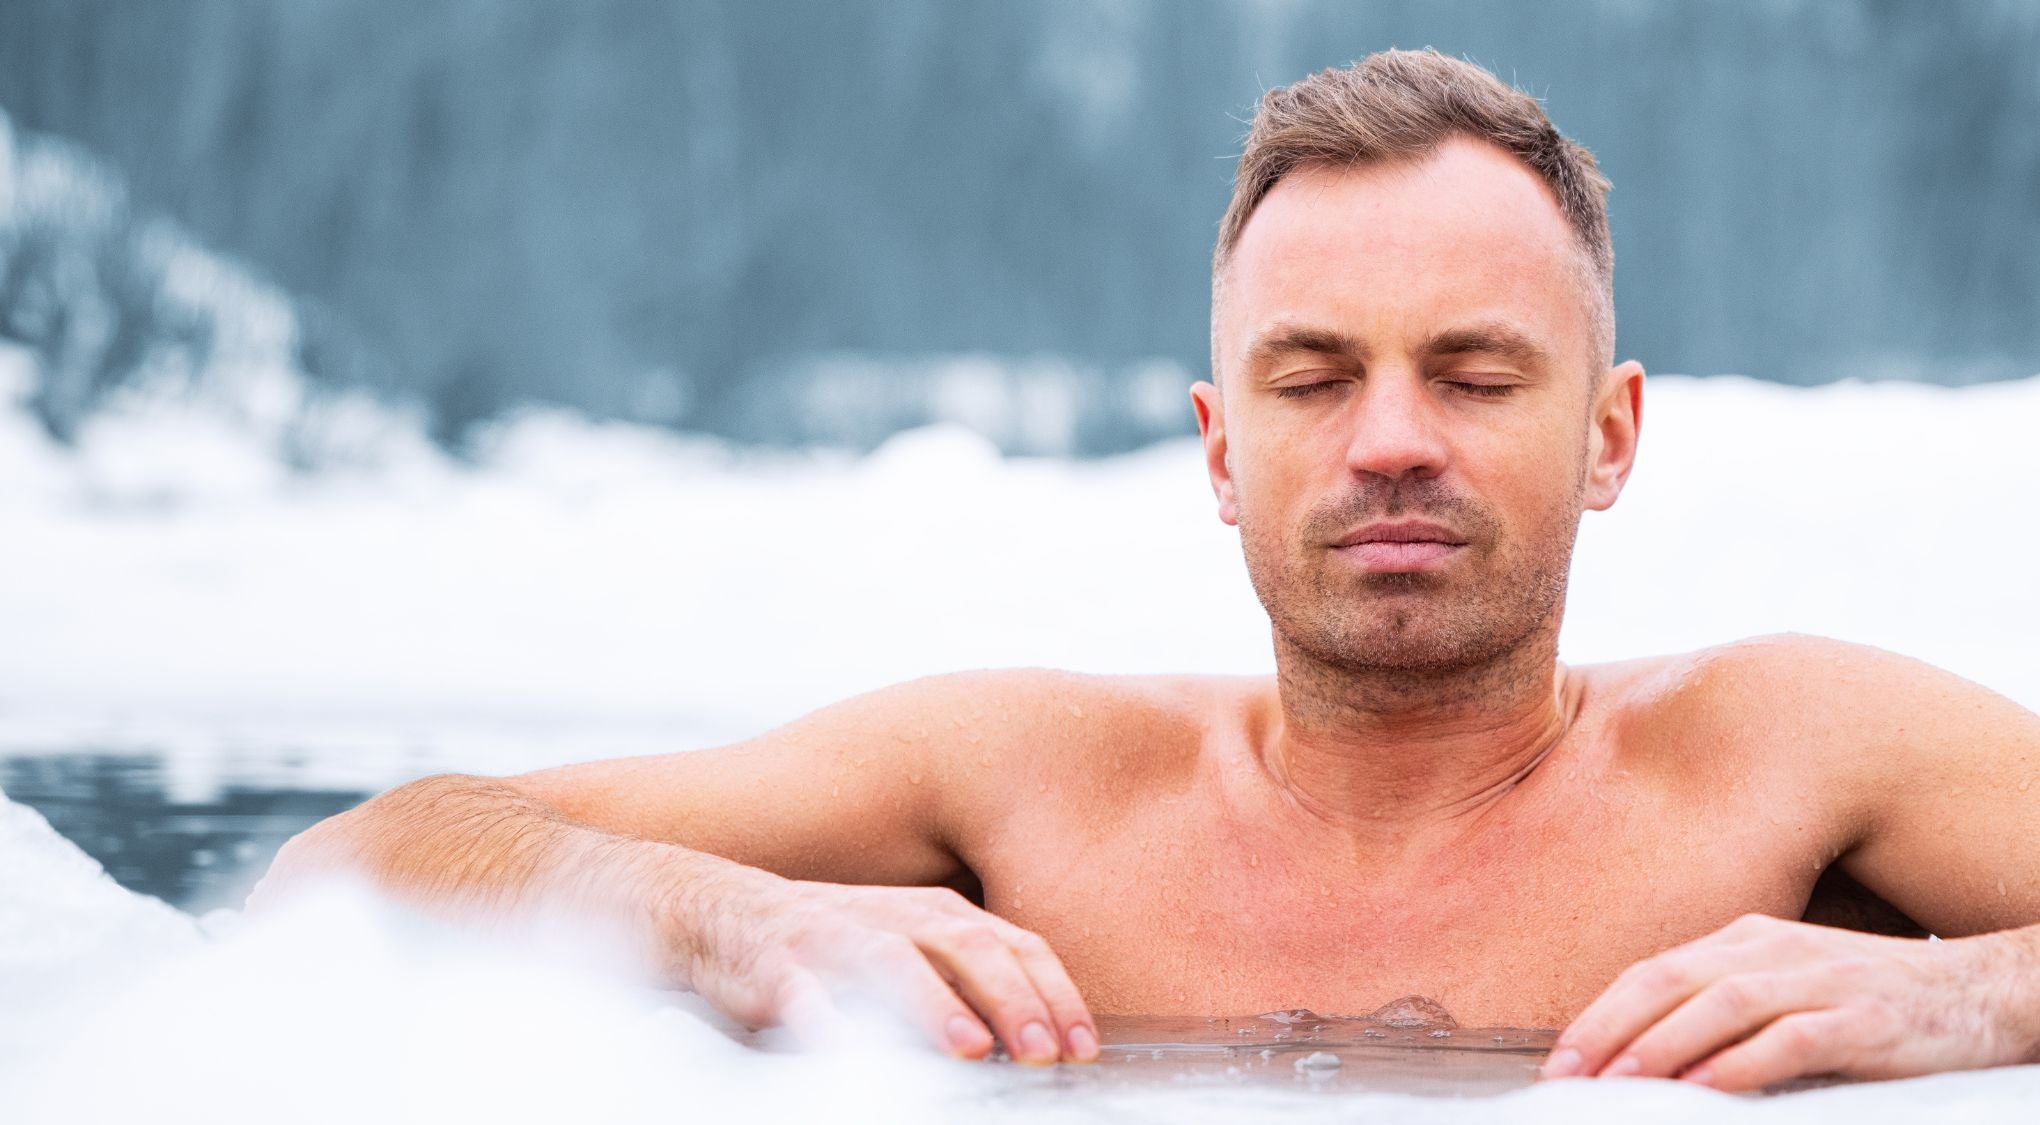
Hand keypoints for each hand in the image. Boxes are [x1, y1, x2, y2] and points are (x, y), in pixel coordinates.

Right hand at [678, 872, 1098, 1064]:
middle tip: (1043, 1050)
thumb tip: (1039, 1036)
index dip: (1055, 994)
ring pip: (894, 961)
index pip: (1015, 946)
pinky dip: (832, 1022)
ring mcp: (837, 937)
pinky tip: (850, 1050)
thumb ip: (970, 982)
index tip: (1083, 1045)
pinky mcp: (780, 966)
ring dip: (935, 1005)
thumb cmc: (836, 944)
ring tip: (968, 1047)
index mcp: (939, 914)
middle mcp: (896, 918)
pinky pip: (807, 995)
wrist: (726, 915)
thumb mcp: (916, 949)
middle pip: (969, 948)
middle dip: (1012, 1000)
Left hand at [1542, 913, 2038, 1090]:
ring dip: (1664, 1045)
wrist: (1980, 992)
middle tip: (1570, 1076)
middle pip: (1672, 981)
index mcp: (1746, 939)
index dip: (1601, 1015)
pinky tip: (1708, 1089)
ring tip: (1622, 1083)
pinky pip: (1793, 1039)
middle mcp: (1775, 951)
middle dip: (1611, 1030)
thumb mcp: (1786, 986)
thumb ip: (1722, 1007)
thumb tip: (1647, 1053)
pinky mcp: (1865, 1019)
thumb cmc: (1869, 997)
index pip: (1653, 971)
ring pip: (1723, 1005)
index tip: (1560, 1061)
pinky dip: (1744, 1063)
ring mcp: (1821, 980)